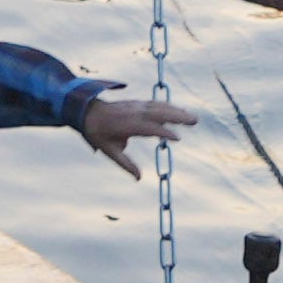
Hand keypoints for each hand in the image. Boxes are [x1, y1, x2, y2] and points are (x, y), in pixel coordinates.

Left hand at [71, 88, 195, 158]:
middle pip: (158, 113)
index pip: (148, 128)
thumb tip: (139, 178)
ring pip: (160, 107)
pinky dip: (170, 107)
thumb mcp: (109, 151)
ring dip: (177, 111)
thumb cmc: (98, 133)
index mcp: (126, 125)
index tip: (177, 138)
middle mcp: (133, 113)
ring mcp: (136, 106)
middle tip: (194, 121)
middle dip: (177, 116)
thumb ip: (125, 164)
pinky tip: (181, 111)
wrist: (87, 112)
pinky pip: (157, 104)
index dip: (162, 132)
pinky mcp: (138, 104)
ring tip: (193, 118)